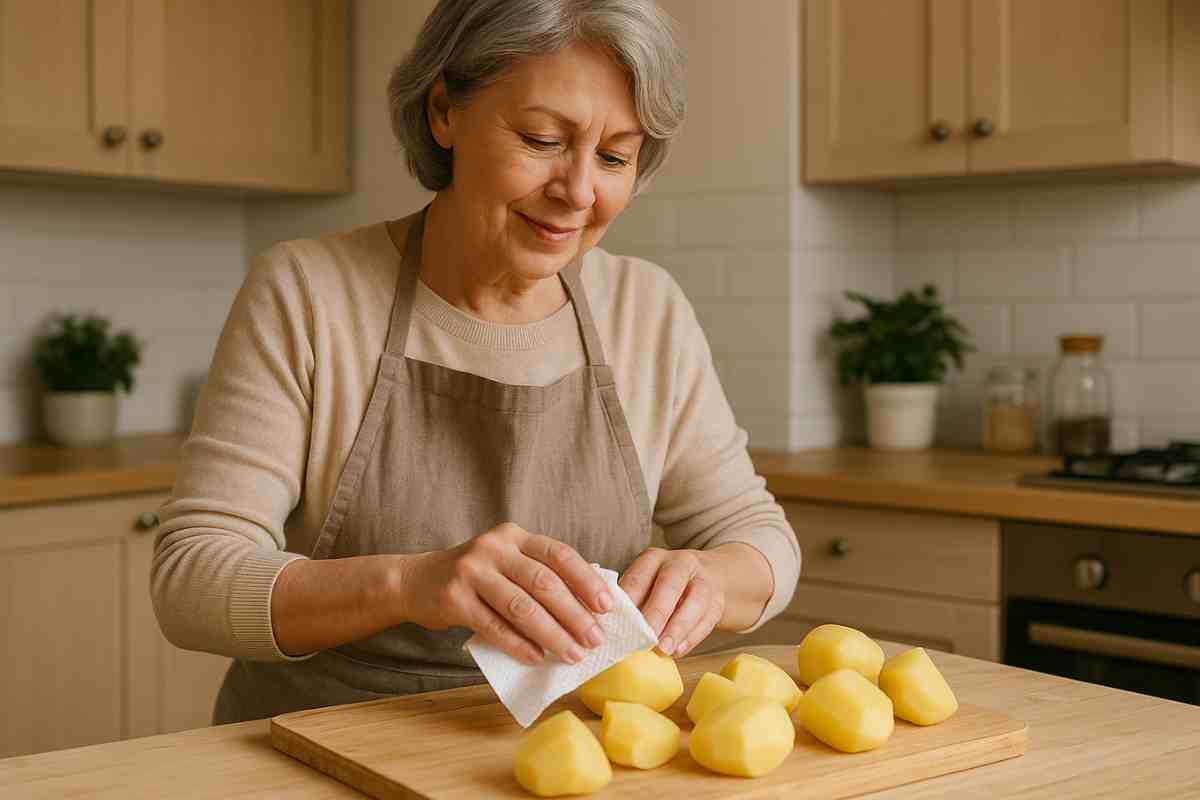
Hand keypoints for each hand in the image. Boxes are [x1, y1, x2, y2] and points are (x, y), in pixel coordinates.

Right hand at [397, 522, 612, 665]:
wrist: (416, 581)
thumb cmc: (475, 578)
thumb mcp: (506, 563)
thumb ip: (538, 575)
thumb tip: (587, 609)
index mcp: (515, 535)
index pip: (559, 554)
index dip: (585, 581)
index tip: (606, 607)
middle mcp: (495, 547)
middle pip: (544, 582)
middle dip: (574, 614)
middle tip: (594, 640)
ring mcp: (472, 570)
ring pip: (521, 606)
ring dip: (552, 633)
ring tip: (571, 654)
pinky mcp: (454, 598)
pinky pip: (493, 625)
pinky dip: (518, 644)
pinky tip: (536, 657)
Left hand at [619, 547, 726, 658]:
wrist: (713, 574)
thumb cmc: (667, 585)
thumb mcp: (648, 582)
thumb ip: (633, 601)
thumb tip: (612, 627)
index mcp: (654, 559)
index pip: (638, 577)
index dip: (629, 600)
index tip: (618, 624)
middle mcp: (679, 564)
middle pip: (669, 585)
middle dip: (656, 612)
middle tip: (645, 637)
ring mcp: (703, 580)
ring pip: (694, 602)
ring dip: (677, 628)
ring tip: (663, 649)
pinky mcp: (718, 600)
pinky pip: (708, 619)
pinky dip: (692, 637)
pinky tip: (678, 650)